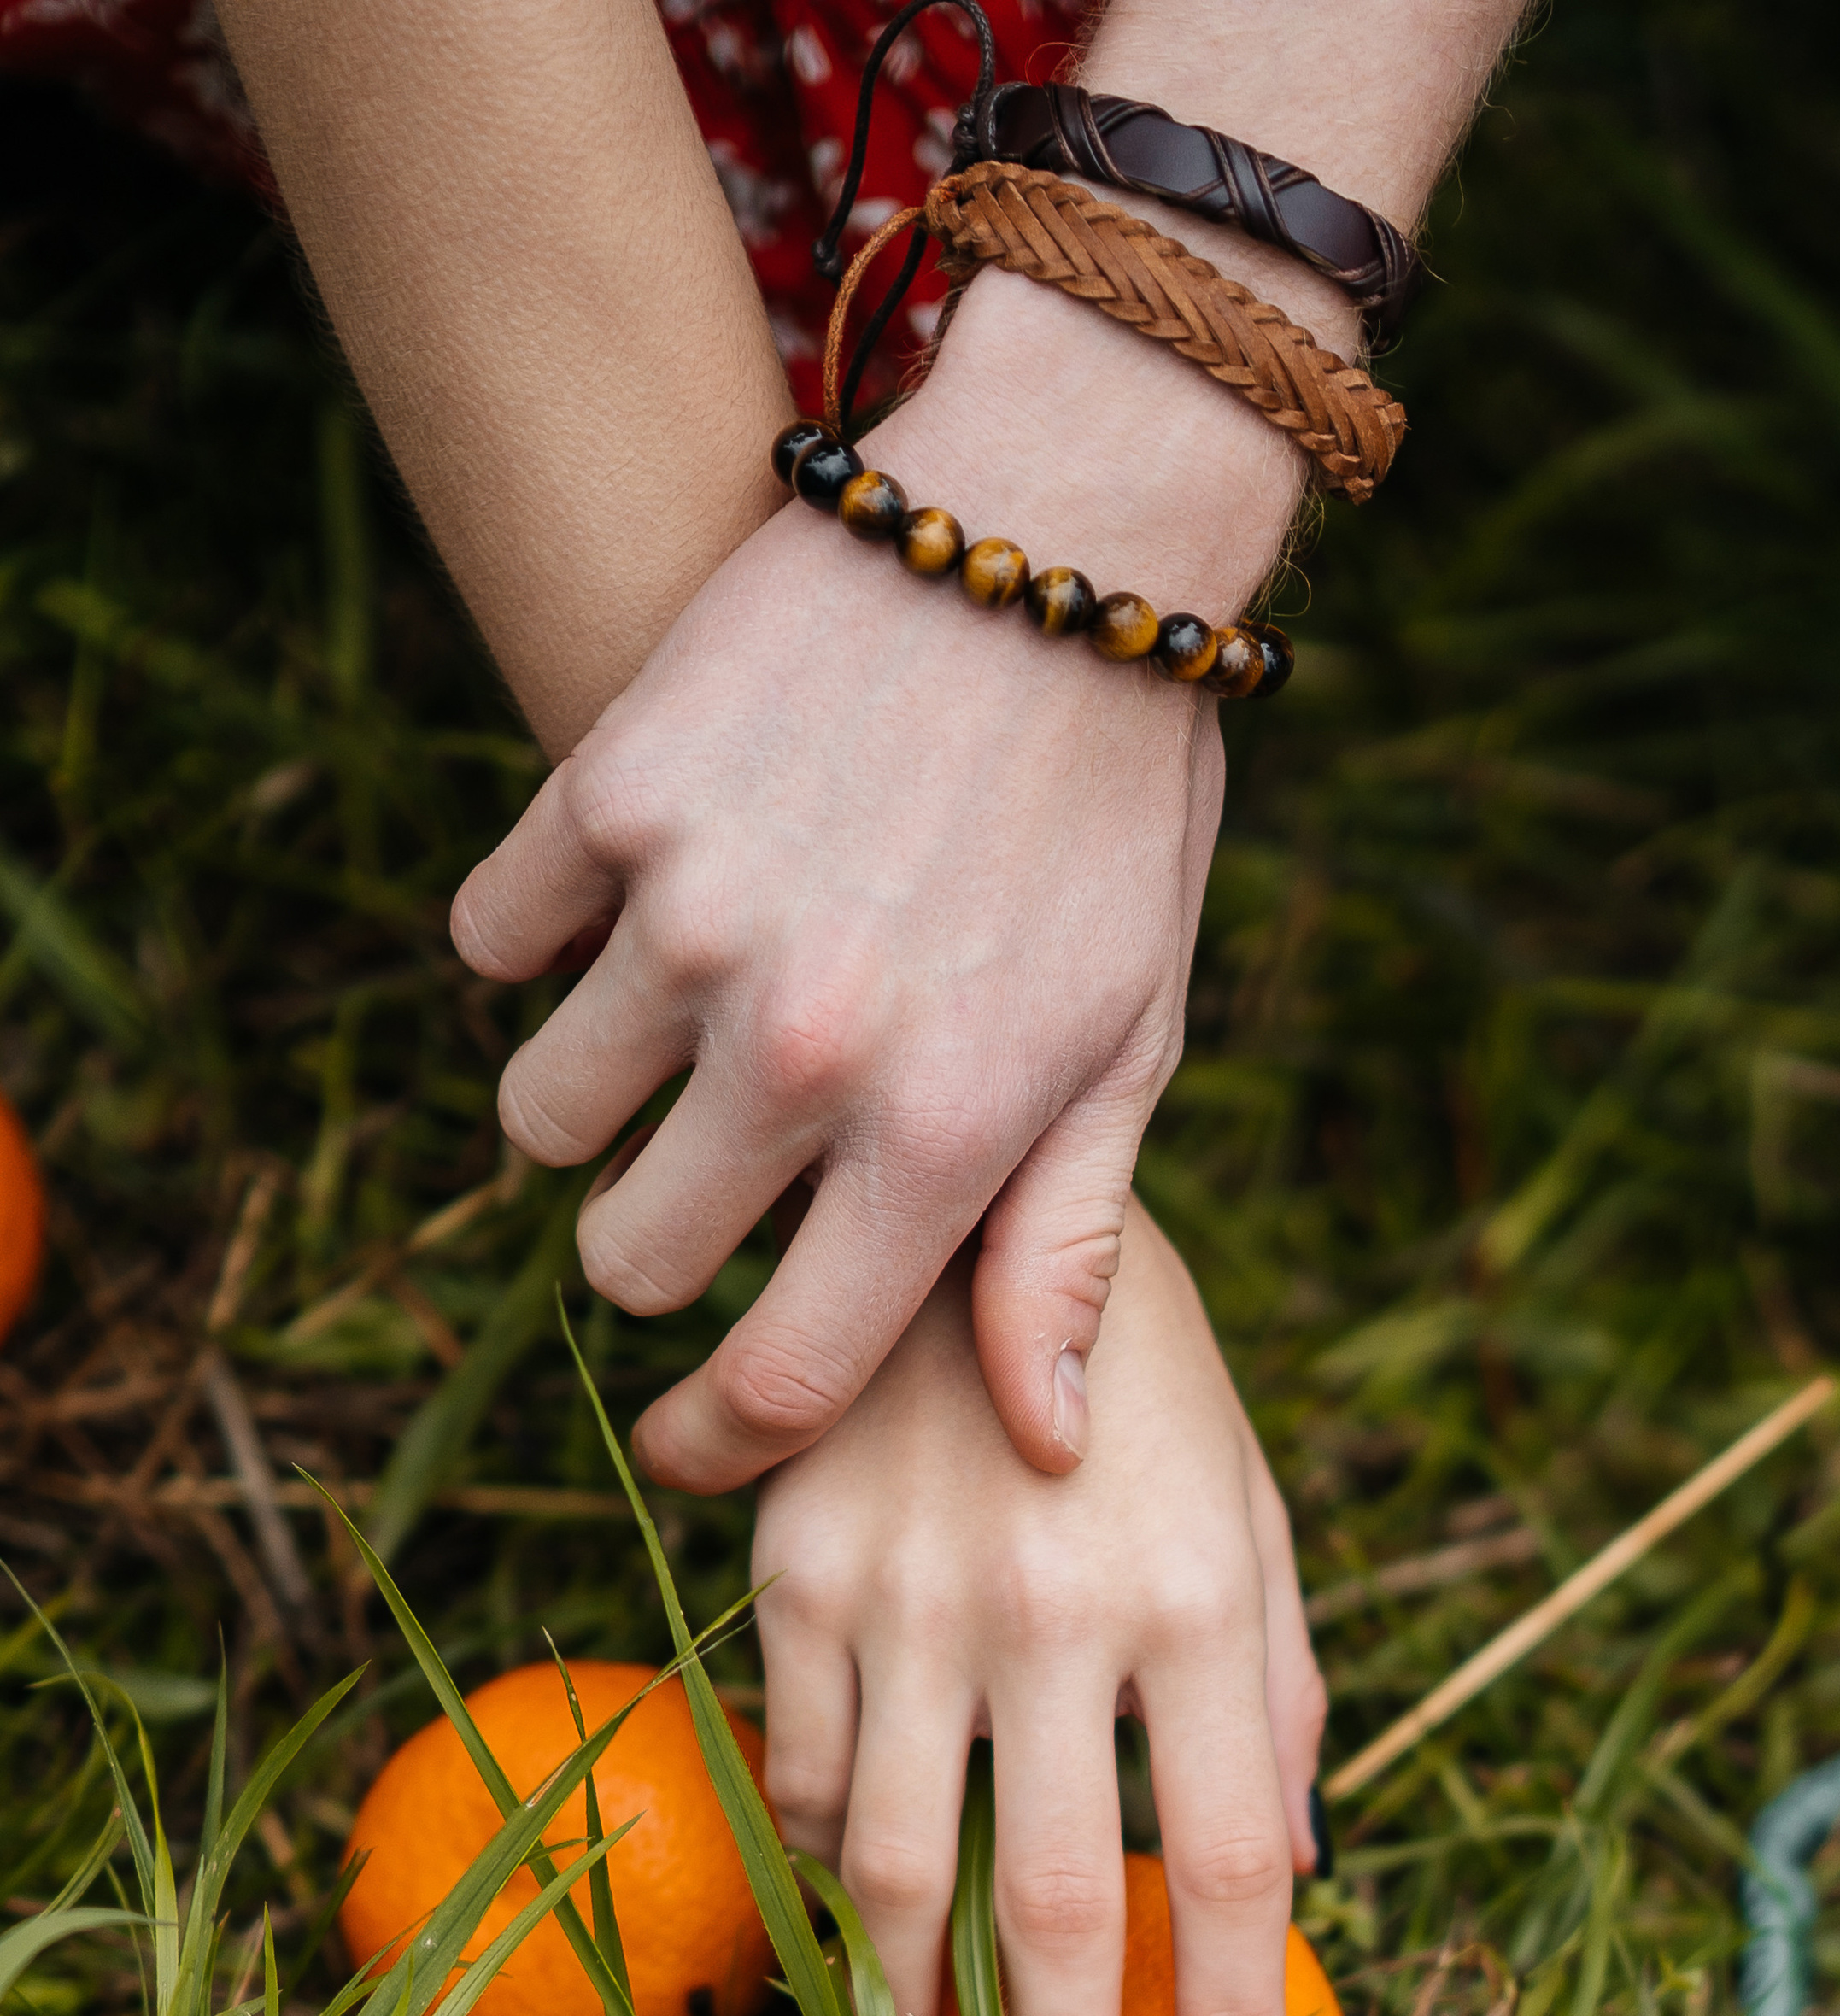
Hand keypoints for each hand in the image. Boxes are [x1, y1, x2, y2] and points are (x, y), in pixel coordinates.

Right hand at [451, 271, 1306, 1495]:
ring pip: (539, 1116)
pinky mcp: (612, 791)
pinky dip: (539, 937)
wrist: (1062, 530)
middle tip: (714, 1172)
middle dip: (659, 1241)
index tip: (689, 1446)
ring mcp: (693, 916)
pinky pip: (492, 939)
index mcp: (939, 1136)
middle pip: (629, 1260)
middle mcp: (804, 1047)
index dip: (720, 1442)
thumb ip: (1067, 1249)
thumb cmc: (1113, 818)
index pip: (781, 1378)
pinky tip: (630, 898)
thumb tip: (1044, 1444)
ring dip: (592, 1097)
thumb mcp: (1131, 1044)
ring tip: (677, 1023)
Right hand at [751, 1199, 1325, 2015]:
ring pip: (897, 1871)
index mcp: (1201, 1592)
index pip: (1222, 1859)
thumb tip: (1295, 1872)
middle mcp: (1052, 1609)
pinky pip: (809, 1777)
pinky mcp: (793, 1576)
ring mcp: (906, 1596)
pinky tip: (872, 1903)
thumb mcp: (1252, 1511)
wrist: (962, 1206)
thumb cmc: (1144, 1382)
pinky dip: (840, 1866)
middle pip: (1046, 1906)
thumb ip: (1279, 1690)